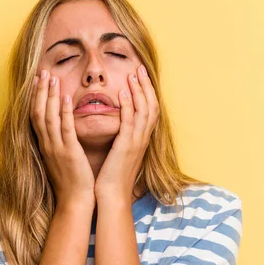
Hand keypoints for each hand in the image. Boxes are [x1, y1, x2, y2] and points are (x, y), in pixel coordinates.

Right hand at [30, 69, 95, 205]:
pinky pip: (65, 129)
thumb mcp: (60, 159)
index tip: (38, 81)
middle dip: (40, 91)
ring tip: (52, 78)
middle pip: (38, 112)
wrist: (75, 201)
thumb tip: (60, 129)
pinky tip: (66, 98)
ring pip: (48, 117)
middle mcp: (47, 145)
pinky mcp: (69, 153)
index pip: (35, 116)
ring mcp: (56, 148)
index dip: (35, 97)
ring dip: (49, 96)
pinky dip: (64, 112)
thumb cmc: (71, 182)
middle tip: (43, 72)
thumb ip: (58, 143)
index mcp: (45, 146)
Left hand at [94, 64, 159, 200]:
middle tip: (140, 67)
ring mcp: (136, 142)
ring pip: (143, 110)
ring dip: (139, 90)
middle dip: (146, 86)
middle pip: (151, 106)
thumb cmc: (112, 177)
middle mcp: (142, 139)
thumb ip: (122, 138)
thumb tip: (119, 127)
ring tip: (133, 73)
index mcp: (141, 140)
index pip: (150, 110)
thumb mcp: (120, 154)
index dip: (147, 92)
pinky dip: (128, 104)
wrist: (111, 196)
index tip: (140, 76)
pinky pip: (130, 121)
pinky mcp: (126, 146)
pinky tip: (123, 91)